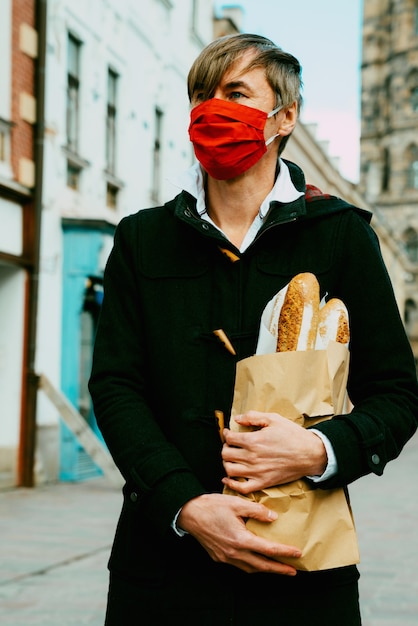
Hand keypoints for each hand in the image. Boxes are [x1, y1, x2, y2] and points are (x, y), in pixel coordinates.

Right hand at [177, 493, 300, 574]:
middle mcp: (234, 552)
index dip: (284, 552)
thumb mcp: (237, 503)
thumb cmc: (211, 506)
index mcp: (241, 539)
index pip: (268, 550)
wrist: (189, 513)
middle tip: (293, 570)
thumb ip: (257, 510)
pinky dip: (250, 566)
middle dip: (279, 569)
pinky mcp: (219, 557)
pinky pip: (239, 565)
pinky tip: (254, 560)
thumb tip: (273, 517)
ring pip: (250, 568)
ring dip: (264, 569)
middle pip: (261, 566)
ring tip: (276, 567)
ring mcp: (226, 557)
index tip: (297, 554)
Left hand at [221, 410, 326, 493]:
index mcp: (253, 441)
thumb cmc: (293, 435)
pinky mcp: (263, 482)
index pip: (229, 439)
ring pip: (229, 470)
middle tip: (230, 445)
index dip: (226, 434)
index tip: (228, 433)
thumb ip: (253, 417)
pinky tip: (229, 478)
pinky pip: (241, 488)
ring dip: (227, 463)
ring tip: (232, 458)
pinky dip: (232, 484)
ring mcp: (256, 472)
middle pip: (226, 454)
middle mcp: (252, 457)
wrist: (310, 454)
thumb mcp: (274, 419)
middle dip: (225, 448)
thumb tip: (237, 418)